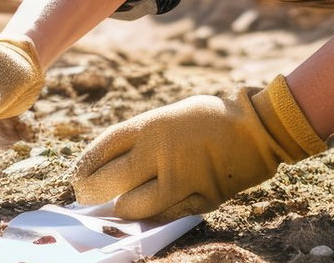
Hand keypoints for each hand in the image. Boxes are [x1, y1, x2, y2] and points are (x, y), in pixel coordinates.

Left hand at [72, 76, 325, 220]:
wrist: (257, 129)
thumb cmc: (207, 121)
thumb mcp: (169, 118)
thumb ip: (142, 141)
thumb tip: (109, 167)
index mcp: (152, 126)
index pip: (103, 148)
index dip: (85, 165)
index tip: (76, 175)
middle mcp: (161, 153)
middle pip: (110, 180)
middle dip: (92, 192)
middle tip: (86, 196)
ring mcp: (181, 179)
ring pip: (134, 207)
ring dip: (119, 210)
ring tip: (114, 208)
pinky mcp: (199, 199)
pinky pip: (164, 216)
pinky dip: (149, 216)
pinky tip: (142, 214)